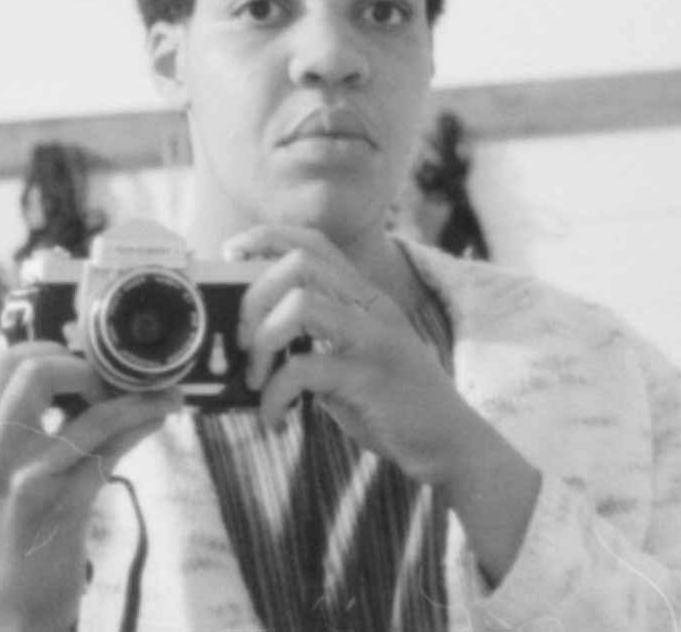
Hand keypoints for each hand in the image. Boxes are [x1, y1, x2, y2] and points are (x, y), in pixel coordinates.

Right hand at [0, 343, 181, 631]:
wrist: (2, 617)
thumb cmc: (13, 548)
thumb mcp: (6, 483)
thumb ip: (36, 436)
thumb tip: (92, 388)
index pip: (3, 364)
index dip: (50, 348)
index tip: (86, 362)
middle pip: (33, 368)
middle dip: (84, 362)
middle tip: (113, 382)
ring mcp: (24, 478)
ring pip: (88, 410)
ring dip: (136, 394)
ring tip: (164, 392)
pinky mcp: (60, 504)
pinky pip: (110, 446)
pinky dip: (143, 421)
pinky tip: (162, 414)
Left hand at [224, 225, 470, 479]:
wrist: (448, 442)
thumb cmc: (389, 402)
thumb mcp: (353, 355)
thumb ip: (317, 337)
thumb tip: (251, 336)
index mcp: (365, 298)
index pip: (314, 242)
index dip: (267, 237)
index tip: (232, 254)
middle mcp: (371, 308)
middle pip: (299, 264)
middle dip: (254, 296)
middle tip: (245, 342)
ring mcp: (373, 340)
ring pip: (301, 306)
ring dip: (263, 342)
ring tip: (257, 379)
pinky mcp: (369, 378)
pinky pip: (304, 370)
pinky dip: (274, 396)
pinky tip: (275, 419)